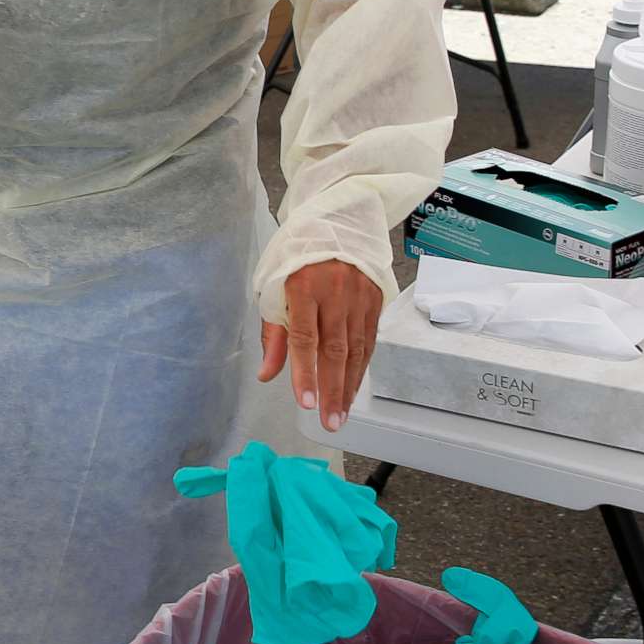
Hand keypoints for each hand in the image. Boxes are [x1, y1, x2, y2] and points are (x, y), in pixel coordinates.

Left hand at [258, 260, 383, 432]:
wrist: (336, 221)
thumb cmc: (296, 256)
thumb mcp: (274, 287)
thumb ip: (273, 334)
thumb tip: (268, 374)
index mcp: (304, 286)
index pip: (304, 338)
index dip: (304, 373)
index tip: (305, 402)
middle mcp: (336, 292)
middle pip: (335, 350)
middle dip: (331, 391)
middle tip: (329, 422)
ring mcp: (359, 296)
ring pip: (357, 350)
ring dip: (348, 386)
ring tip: (340, 414)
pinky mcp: (375, 300)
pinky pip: (369, 341)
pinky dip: (361, 368)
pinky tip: (353, 388)